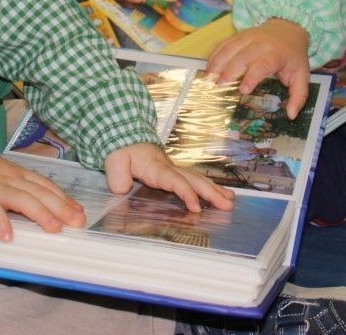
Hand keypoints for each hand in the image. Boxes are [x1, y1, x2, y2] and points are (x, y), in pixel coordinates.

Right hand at [0, 155, 85, 240]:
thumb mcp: (4, 178)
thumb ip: (24, 189)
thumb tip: (53, 208)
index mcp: (19, 174)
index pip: (46, 186)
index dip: (64, 199)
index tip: (80, 213)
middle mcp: (10, 178)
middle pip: (40, 193)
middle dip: (61, 208)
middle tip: (77, 222)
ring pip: (21, 199)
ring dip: (40, 214)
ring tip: (54, 229)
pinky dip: (0, 222)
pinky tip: (8, 237)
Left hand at [104, 142, 233, 211]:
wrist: (125, 139)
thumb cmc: (122, 151)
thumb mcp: (115, 161)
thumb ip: (117, 175)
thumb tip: (122, 188)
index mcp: (157, 168)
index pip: (175, 181)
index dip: (186, 193)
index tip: (196, 207)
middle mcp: (170, 168)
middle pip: (194, 180)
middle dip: (211, 193)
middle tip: (227, 206)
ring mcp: (174, 171)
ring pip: (198, 180)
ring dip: (214, 191)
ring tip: (231, 201)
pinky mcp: (174, 174)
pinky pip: (194, 181)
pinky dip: (208, 188)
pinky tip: (219, 196)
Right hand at [205, 19, 310, 118]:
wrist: (288, 29)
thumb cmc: (293, 57)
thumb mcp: (302, 75)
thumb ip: (299, 96)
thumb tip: (291, 115)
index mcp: (276, 54)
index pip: (263, 64)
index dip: (252, 76)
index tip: (243, 90)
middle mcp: (260, 44)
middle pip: (241, 57)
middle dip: (228, 72)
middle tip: (218, 87)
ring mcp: (247, 37)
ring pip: (229, 49)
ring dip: (217, 64)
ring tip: (208, 80)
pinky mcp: (238, 35)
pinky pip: (223, 44)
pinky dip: (214, 56)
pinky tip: (208, 70)